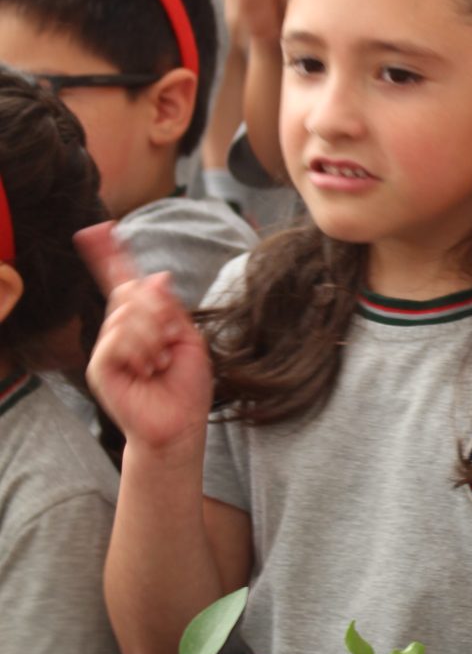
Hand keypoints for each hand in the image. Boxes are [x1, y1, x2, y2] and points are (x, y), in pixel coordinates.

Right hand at [78, 222, 212, 456]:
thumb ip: (169, 308)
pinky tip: (148, 370)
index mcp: (142, 321)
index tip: (102, 228)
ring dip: (155, 337)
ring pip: (127, 314)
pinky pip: (117, 338)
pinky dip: (141, 350)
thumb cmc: (186, 387)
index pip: (124, 281)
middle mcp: (120, 330)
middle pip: (131, 292)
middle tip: (171, 343)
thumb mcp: (188, 338)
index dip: (112, 255)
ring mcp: (108, 347)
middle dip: (159, 312)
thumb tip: (155, 275)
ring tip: (161, 364)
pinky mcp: (100, 366)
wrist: (181, 425)